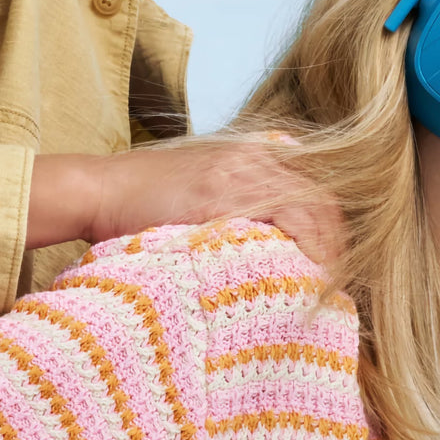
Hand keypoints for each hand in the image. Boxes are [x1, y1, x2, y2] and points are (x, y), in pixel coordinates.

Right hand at [28, 143, 343, 264]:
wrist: (99, 190)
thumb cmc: (144, 201)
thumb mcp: (202, 192)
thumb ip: (238, 205)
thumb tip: (271, 247)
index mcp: (252, 154)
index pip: (314, 188)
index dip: (332, 228)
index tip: (337, 263)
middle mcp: (252, 156)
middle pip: (320, 197)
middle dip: (337, 241)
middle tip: (340, 282)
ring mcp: (237, 172)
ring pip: (308, 206)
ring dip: (325, 248)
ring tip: (327, 286)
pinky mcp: (219, 193)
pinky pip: (279, 217)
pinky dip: (301, 244)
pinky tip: (304, 272)